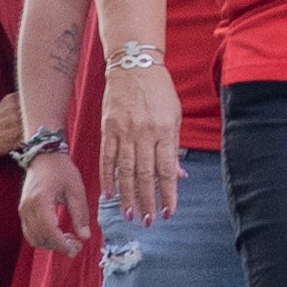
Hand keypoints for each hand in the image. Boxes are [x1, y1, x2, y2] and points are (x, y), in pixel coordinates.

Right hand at [20, 153, 92, 256]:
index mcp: (40, 201)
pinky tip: (58, 234)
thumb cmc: (61, 170)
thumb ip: (80, 214)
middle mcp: (27, 208)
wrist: (44, 156)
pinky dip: (44, 238)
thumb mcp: (76, 190)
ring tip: (68, 240)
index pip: (48, 231)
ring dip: (50, 244)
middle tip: (76, 245)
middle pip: (40, 238)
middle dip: (58, 246)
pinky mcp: (23, 211)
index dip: (62, 244)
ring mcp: (23, 210)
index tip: (76, 248)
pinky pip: (30, 232)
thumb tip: (85, 237)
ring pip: (33, 238)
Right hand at [103, 84, 183, 225]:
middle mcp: (144, 133)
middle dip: (147, 200)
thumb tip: (179, 175)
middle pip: (145, 174)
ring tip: (130, 214)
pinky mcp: (108, 128)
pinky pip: (108, 157)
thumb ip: (174, 147)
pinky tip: (110, 193)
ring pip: (125, 170)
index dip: (168, 193)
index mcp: (165, 131)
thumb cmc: (159, 91)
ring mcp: (124, 131)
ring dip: (128, 195)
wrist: (134, 65)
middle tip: (148, 221)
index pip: (166, 170)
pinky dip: (108, 177)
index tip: (168, 212)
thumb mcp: (175, 116)